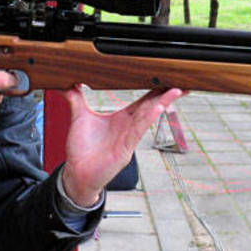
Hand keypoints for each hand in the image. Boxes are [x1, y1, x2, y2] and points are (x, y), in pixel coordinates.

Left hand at [60, 85, 184, 206]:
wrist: (76, 173)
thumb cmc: (82, 149)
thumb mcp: (79, 117)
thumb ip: (76, 99)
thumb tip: (69, 83)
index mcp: (122, 118)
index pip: (143, 100)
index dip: (156, 89)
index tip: (167, 77)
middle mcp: (128, 127)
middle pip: (151, 106)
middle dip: (166, 94)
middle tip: (180, 81)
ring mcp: (129, 138)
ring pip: (148, 117)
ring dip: (162, 104)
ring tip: (174, 91)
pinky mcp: (125, 150)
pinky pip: (138, 131)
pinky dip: (147, 119)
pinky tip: (157, 109)